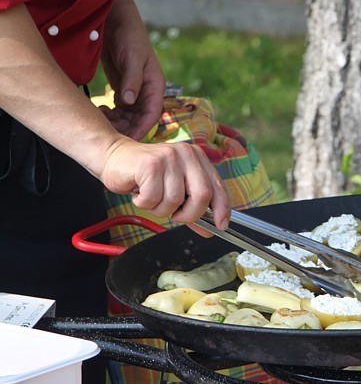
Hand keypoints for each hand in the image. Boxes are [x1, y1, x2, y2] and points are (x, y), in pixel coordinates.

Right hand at [100, 137, 231, 229]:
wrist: (114, 157)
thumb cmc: (146, 176)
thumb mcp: (175, 190)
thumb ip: (193, 207)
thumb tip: (210, 229)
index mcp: (198, 158)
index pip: (217, 187)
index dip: (222, 209)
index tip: (221, 226)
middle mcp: (187, 154)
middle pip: (202, 195)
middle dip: (189, 214)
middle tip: (175, 216)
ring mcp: (169, 157)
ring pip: (174, 200)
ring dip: (160, 209)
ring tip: (151, 197)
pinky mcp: (150, 164)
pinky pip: (153, 198)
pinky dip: (144, 203)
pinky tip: (139, 191)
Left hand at [101, 0, 164, 139]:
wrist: (115, 22)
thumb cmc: (128, 36)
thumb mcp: (132, 57)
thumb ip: (132, 80)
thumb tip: (129, 102)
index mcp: (155, 85)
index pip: (152, 113)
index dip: (142, 128)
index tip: (129, 139)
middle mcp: (147, 91)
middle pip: (141, 118)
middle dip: (127, 127)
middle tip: (108, 131)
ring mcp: (135, 91)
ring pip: (130, 116)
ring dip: (118, 121)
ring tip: (102, 117)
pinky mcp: (123, 89)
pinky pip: (120, 109)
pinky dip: (112, 114)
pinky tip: (101, 110)